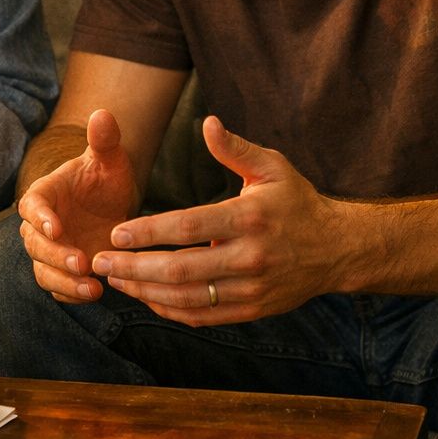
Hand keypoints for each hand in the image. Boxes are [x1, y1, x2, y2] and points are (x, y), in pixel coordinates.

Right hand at [17, 109, 139, 303]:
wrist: (113, 208)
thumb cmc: (106, 180)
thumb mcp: (110, 160)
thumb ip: (104, 140)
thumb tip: (102, 113)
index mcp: (45, 194)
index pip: (32, 205)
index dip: (40, 217)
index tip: (57, 227)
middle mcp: (41, 226)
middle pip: (35, 244)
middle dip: (56, 256)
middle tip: (82, 263)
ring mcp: (50, 251)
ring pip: (44, 271)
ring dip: (63, 282)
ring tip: (92, 289)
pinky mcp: (62, 273)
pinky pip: (58, 288)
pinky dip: (71, 294)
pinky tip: (94, 294)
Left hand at [92, 116, 351, 324]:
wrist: (337, 249)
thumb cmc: (297, 202)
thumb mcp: (273, 167)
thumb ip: (235, 149)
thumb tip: (207, 123)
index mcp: (249, 218)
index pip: (188, 227)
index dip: (148, 232)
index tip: (116, 232)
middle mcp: (249, 257)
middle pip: (180, 268)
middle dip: (134, 267)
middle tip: (100, 261)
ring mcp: (251, 288)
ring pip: (187, 297)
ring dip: (145, 291)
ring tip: (115, 280)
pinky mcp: (252, 310)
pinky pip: (203, 315)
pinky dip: (170, 309)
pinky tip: (147, 297)